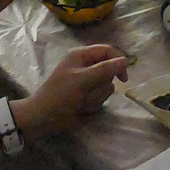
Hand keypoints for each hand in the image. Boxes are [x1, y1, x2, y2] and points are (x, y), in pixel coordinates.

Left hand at [14, 45, 128, 135]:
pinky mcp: (87, 95)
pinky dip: (92, 103)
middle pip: (109, 71)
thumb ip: (104, 69)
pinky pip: (100, 97)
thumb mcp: (82, 80)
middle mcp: (86, 65)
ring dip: (96, 96)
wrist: (44, 118)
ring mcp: (87, 81)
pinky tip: (81, 107)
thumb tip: (125, 60)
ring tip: (82, 102)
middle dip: (101, 85)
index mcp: (82, 55)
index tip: (123, 78)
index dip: (117, 62)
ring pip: (106, 86)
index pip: (108, 51)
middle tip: (88, 92)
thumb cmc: (60, 95)